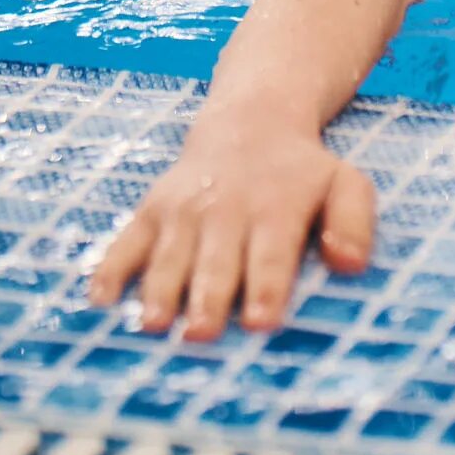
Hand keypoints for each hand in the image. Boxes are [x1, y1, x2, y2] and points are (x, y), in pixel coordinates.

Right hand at [86, 103, 375, 340]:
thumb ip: (355, 221)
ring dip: (161, 289)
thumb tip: (351, 263)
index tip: (261, 322)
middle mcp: (227, 210)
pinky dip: (111, 269)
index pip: (272, 256)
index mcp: (277, 211)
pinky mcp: (151, 211)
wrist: (251, 120)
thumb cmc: (302, 171)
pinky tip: (100, 300)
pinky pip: (127, 241)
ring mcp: (184, 210)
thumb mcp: (345, 183)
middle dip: (209, 297)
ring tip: (154, 323)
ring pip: (170, 255)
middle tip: (202, 334)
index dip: (267, 288)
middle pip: (217, 262)